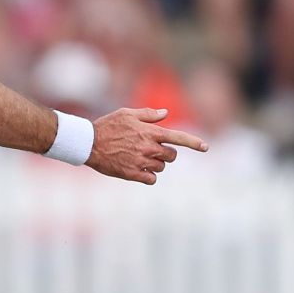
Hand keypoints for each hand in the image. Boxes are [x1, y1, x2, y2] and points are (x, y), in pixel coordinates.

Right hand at [87, 108, 206, 183]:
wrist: (88, 143)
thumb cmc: (107, 125)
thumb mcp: (127, 113)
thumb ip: (148, 114)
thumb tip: (166, 113)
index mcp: (151, 132)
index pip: (179, 137)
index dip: (194, 143)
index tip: (205, 148)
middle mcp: (149, 147)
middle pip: (171, 156)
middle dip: (166, 154)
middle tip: (152, 151)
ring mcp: (141, 161)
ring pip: (161, 167)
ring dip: (155, 164)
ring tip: (139, 159)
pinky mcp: (132, 174)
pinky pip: (151, 179)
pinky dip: (148, 177)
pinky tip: (138, 171)